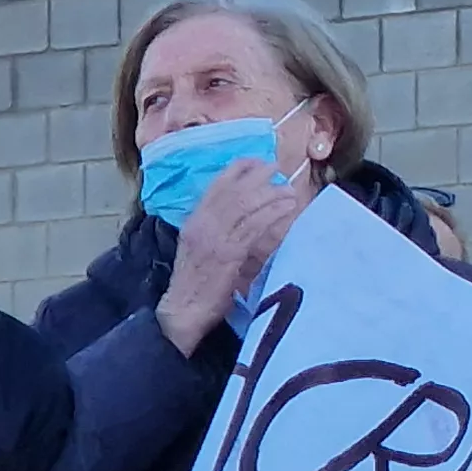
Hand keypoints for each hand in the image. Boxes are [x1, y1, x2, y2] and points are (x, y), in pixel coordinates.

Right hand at [159, 158, 308, 354]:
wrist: (183, 309)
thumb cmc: (195, 283)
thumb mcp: (200, 248)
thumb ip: (215, 230)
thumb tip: (239, 215)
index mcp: (194, 221)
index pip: (215, 186)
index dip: (236, 170)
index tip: (255, 160)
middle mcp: (202, 224)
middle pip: (233, 191)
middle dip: (256, 176)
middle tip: (276, 167)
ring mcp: (215, 238)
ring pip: (245, 205)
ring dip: (270, 193)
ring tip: (288, 188)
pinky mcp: (228, 253)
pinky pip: (254, 226)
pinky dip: (272, 213)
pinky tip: (287, 207)